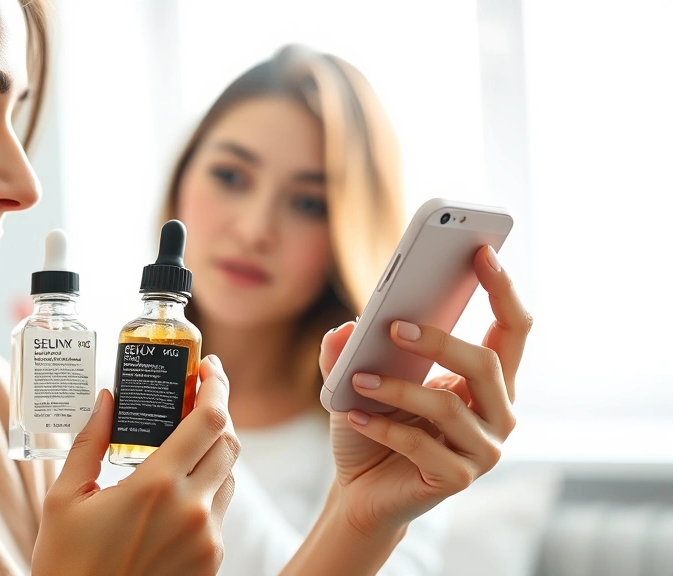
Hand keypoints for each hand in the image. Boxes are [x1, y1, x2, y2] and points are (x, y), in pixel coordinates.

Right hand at [32, 355, 239, 575]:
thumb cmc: (68, 565)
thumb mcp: (65, 499)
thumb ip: (89, 442)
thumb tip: (108, 397)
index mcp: (155, 487)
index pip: (209, 420)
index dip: (218, 385)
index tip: (210, 367)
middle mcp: (192, 510)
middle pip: (229, 443)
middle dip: (218, 413)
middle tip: (195, 399)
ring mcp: (208, 539)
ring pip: (228, 476)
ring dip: (213, 452)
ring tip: (182, 445)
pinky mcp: (212, 562)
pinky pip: (221, 510)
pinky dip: (207, 490)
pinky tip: (176, 491)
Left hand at [321, 245, 530, 536]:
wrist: (362, 490)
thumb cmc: (373, 427)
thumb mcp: (357, 380)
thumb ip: (350, 351)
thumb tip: (347, 328)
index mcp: (486, 380)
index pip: (511, 328)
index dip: (502, 289)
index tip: (481, 251)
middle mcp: (496, 412)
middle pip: (486, 362)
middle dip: (440, 340)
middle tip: (396, 326)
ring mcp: (482, 449)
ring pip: (448, 405)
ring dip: (398, 389)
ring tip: (359, 379)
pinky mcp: (457, 478)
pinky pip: (422, 445)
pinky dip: (384, 428)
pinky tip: (354, 415)